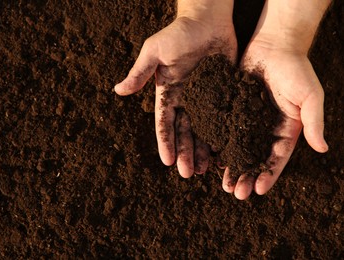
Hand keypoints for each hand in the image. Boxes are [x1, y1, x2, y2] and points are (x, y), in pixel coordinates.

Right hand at [115, 14, 236, 176]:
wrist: (208, 19)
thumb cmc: (179, 32)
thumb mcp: (156, 51)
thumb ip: (140, 72)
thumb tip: (117, 91)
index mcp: (168, 93)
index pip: (165, 122)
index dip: (165, 142)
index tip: (166, 161)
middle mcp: (186, 100)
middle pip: (184, 132)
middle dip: (185, 153)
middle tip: (188, 174)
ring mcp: (206, 100)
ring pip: (204, 130)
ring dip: (203, 151)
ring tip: (206, 171)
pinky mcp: (224, 95)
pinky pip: (224, 119)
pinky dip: (224, 135)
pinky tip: (227, 152)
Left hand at [222, 40, 328, 199]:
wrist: (275, 44)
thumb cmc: (296, 69)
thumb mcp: (310, 96)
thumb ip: (314, 122)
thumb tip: (323, 149)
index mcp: (287, 128)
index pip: (277, 158)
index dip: (268, 175)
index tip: (257, 191)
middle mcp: (266, 127)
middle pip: (255, 157)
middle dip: (246, 175)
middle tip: (235, 193)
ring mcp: (248, 118)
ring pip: (238, 147)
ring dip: (231, 165)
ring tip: (222, 183)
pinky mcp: (234, 107)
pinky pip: (225, 129)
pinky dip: (219, 144)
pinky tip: (211, 157)